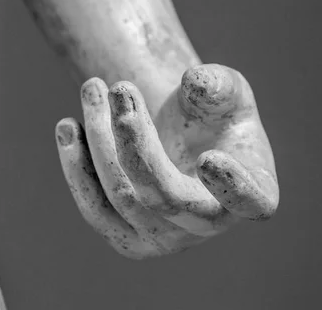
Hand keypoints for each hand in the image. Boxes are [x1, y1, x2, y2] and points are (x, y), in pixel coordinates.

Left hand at [55, 64, 278, 258]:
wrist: (177, 133)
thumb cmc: (211, 113)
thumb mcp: (224, 90)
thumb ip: (219, 85)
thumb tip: (195, 82)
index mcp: (253, 193)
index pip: (250, 201)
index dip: (232, 188)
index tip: (210, 158)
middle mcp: (209, 226)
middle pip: (164, 195)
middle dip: (133, 140)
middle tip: (117, 87)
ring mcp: (166, 239)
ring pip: (121, 195)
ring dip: (98, 137)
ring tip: (90, 88)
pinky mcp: (127, 238)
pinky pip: (95, 208)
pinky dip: (76, 166)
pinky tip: (67, 127)